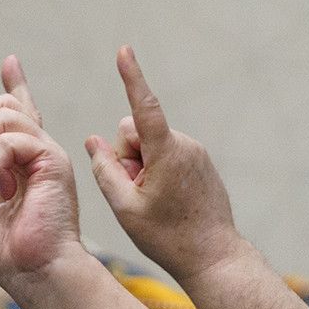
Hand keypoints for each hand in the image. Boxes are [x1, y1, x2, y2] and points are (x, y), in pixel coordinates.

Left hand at [0, 56, 87, 291]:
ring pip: (7, 115)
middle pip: (6, 106)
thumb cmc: (9, 254)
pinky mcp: (54, 162)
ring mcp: (48, 157)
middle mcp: (37, 156)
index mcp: (21, 166)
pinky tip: (1, 186)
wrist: (35, 274)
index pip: (20, 115)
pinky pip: (14, 136)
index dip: (15, 86)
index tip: (10, 62)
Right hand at [85, 46, 246, 282]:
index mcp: (166, 152)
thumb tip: (94, 141)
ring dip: (143, 167)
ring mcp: (196, 153)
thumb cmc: (168, 237)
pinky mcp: (201, 162)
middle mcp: (185, 145)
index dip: (131, 77)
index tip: (124, 51)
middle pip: (136, 133)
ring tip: (155, 202)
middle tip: (137, 194)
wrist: (213, 257)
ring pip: (150, 145)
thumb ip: (104, 169)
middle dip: (127, 156)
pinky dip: (158, 171)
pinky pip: (167, 155)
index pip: (142, 107)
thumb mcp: (125, 207)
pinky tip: (168, 201)